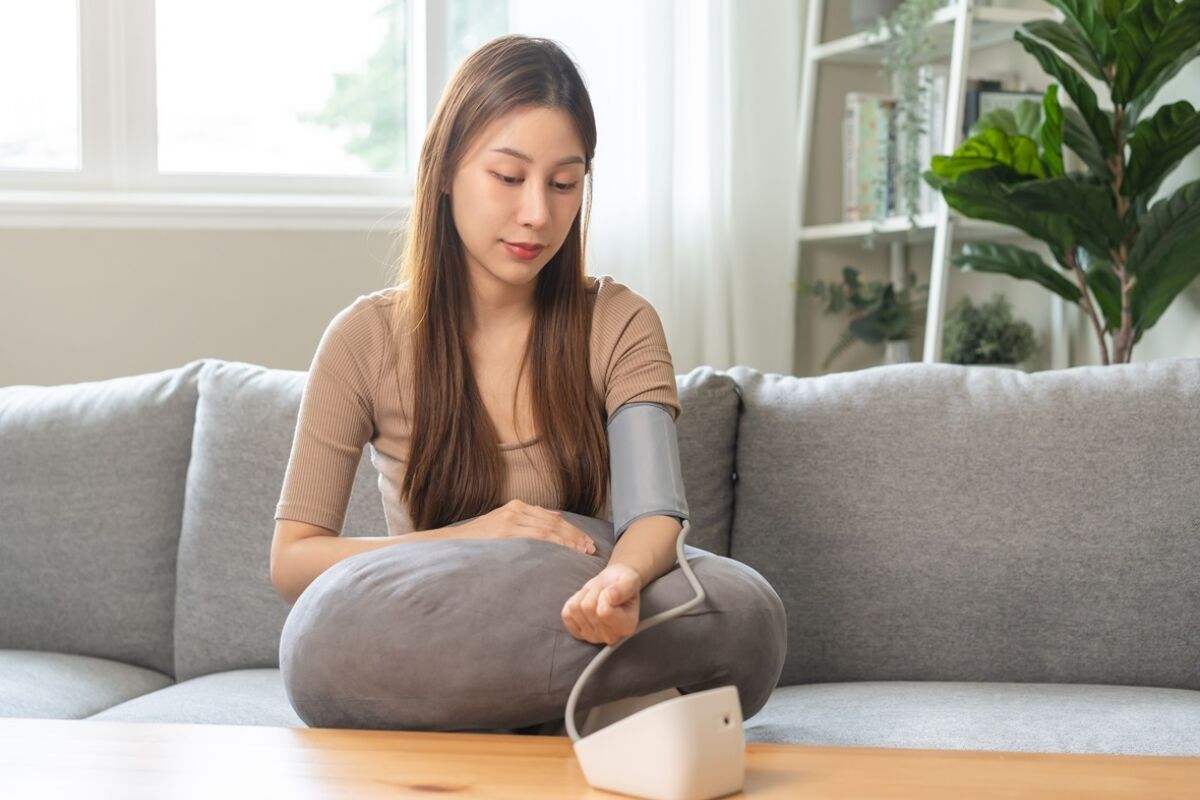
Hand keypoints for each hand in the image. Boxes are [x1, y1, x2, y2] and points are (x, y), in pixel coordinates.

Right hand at [450, 499, 595, 553]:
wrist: (452, 542)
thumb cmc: (479, 538)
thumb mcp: (503, 523)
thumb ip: (528, 520)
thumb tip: (554, 517)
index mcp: (517, 506)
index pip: (553, 518)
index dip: (572, 529)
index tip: (585, 541)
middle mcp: (516, 509)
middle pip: (555, 522)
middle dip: (575, 535)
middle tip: (590, 548)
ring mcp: (511, 519)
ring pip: (549, 529)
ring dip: (569, 541)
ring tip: (582, 552)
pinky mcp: (506, 531)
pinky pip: (537, 537)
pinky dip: (555, 543)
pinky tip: (566, 550)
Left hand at [561, 563, 642, 644]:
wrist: (614, 585)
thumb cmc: (623, 583)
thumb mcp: (630, 579)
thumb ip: (624, 588)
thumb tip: (611, 597)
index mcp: (626, 627)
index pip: (604, 612)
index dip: (605, 595)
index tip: (612, 591)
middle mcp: (610, 637)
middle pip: (588, 608)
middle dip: (594, 592)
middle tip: (604, 591)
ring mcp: (592, 637)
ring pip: (576, 609)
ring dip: (584, 595)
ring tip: (596, 595)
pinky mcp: (578, 633)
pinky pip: (566, 613)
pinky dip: (575, 601)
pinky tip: (587, 601)